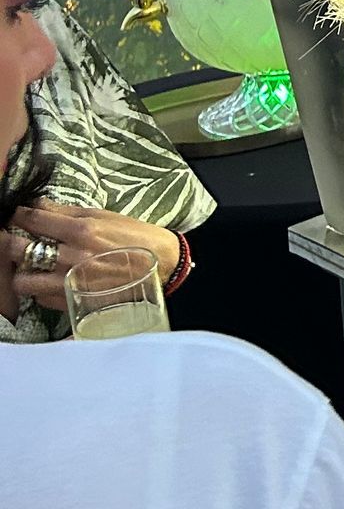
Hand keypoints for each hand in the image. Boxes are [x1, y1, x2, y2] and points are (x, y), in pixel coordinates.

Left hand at [6, 201, 180, 310]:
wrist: (164, 268)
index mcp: (81, 230)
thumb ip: (68, 213)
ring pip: (22, 280)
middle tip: (18, 240)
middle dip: (13, 242)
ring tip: (32, 266)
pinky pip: (39, 298)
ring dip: (22, 271)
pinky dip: (40, 290)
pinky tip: (51, 281)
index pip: (32, 218)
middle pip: (18, 249)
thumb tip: (37, 205)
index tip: (17, 215)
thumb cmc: (136, 238)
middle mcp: (71, 258)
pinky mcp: (72, 303)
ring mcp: (70, 284)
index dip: (19, 215)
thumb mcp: (105, 216)